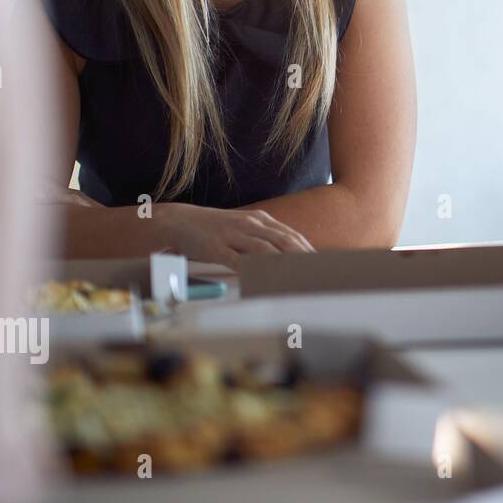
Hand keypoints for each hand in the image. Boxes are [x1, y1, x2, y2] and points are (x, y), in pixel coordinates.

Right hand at [156, 203, 314, 268]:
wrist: (180, 221)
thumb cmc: (216, 229)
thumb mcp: (244, 228)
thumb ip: (265, 239)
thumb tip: (288, 256)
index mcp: (260, 220)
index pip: (291, 235)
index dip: (308, 250)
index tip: (322, 264)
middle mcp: (250, 224)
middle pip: (283, 241)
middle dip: (302, 258)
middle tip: (317, 274)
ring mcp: (233, 234)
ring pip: (264, 250)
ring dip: (282, 266)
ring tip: (298, 279)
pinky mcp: (216, 247)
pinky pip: (237, 261)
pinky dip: (251, 272)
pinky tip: (262, 282)